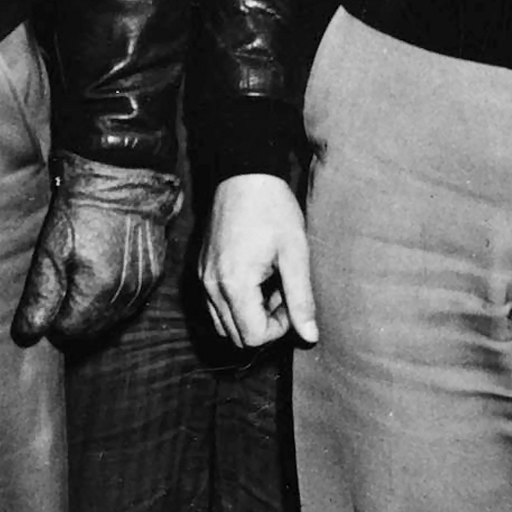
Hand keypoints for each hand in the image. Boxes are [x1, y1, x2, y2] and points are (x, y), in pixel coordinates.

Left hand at [13, 154, 179, 343]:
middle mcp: (127, 296)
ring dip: (96, 309)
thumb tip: (27, 337)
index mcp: (98, 293)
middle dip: (74, 319)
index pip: (69, 333)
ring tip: (81, 279)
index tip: (45, 302)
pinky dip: (116, 296)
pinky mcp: (156, 272)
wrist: (122, 172)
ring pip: (114, 319)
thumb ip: (40, 298)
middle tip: (61, 290)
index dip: (52, 322)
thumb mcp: (50, 250)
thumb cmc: (80, 208)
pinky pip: (132, 301)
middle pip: (93, 330)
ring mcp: (145, 285)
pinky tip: (104, 274)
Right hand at [200, 174, 318, 347]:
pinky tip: (256, 278)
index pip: (253, 337)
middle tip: (283, 292)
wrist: (244, 174)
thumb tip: (310, 337)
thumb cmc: (273, 209)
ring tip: (270, 285)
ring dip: (250, 316)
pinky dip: (237, 304)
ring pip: (224, 324)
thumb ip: (301, 299)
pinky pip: (216, 305)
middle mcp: (211, 286)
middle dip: (265, 324)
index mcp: (234, 284)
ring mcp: (202, 278)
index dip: (279, 328)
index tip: (292, 300)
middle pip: (237, 336)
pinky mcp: (201, 269)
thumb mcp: (295, 253)